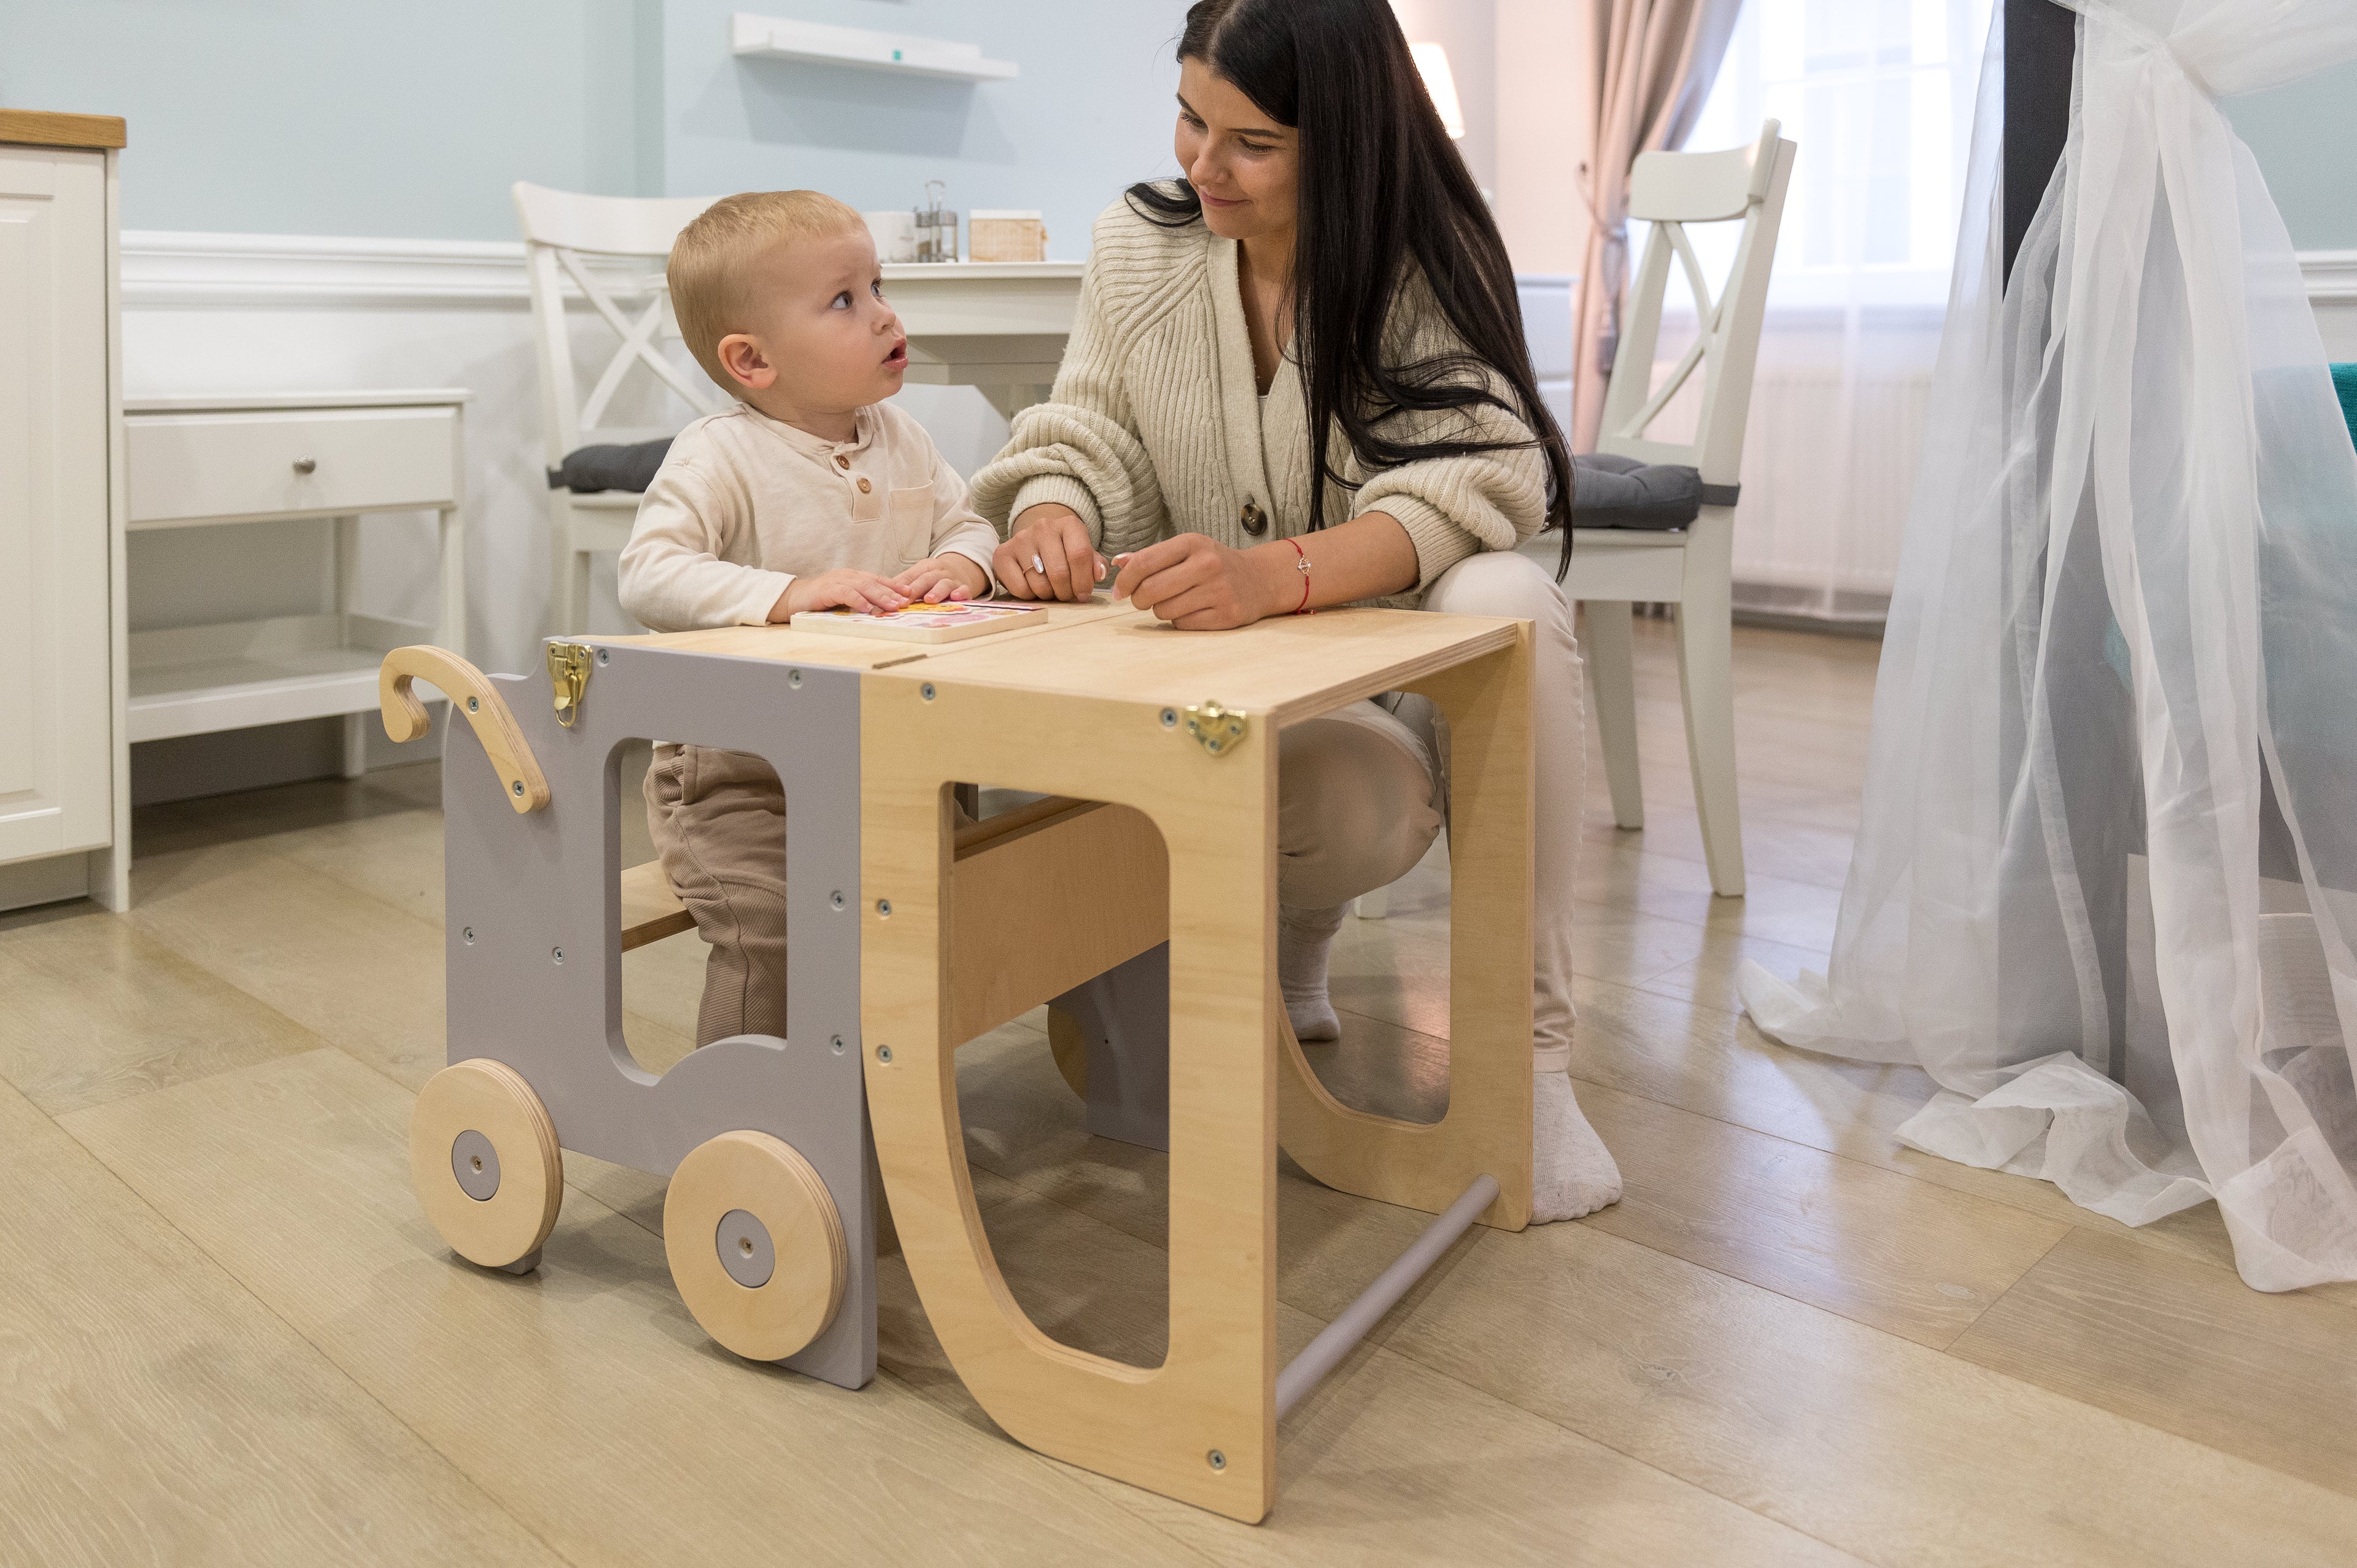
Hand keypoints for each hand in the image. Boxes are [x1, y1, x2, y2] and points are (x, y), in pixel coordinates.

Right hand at [769, 569, 910, 620]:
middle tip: (905, 602)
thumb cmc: (820, 600)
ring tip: (892, 606)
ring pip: (863, 587)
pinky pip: (846, 594)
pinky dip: (858, 600)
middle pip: (874, 582)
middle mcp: (848, 575)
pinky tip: (868, 608)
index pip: (878, 579)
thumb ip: (860, 599)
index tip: (909, 593)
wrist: (793, 598)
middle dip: (892, 592)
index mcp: (853, 576)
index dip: (894, 586)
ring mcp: (837, 580)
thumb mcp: (844, 598)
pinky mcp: (827, 589)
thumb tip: (880, 609)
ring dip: (880, 597)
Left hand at [890, 553, 988, 603]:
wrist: (963, 569)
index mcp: (925, 568)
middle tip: (906, 600)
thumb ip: (904, 582)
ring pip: (944, 584)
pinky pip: (964, 590)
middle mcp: (938, 572)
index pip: (911, 576)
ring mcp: (952, 580)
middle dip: (916, 590)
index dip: (902, 586)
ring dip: (937, 592)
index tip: (892, 596)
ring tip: (929, 600)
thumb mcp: (920, 574)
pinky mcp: (965, 587)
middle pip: (926, 579)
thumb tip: (882, 593)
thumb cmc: (936, 576)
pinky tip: (957, 597)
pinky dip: (961, 593)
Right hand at [996, 503, 1104, 601]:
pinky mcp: (1002, 554)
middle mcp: (1043, 527)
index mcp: (1069, 524)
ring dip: (1048, 595)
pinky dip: (1030, 596)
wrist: (1035, 541)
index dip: (1084, 581)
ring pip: (1040, 584)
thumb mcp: (1083, 554)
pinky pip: (1020, 589)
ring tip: (1051, 590)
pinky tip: (1033, 587)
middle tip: (1066, 595)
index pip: (1079, 555)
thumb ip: (1095, 564)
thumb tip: (1099, 573)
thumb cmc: (1064, 551)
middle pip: (1059, 572)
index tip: (1083, 594)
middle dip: (1066, 592)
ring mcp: (1021, 539)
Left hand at [1112, 533, 1290, 629]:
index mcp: (1193, 543)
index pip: (1145, 563)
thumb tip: (1118, 563)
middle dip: (1139, 599)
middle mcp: (1208, 564)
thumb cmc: (1213, 564)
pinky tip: (1191, 611)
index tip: (1119, 591)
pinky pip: (1182, 625)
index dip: (1125, 580)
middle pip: (1151, 590)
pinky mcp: (1226, 615)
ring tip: (1174, 602)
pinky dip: (1179, 621)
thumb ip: (1151, 556)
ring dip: (1160, 611)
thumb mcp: (1186, 550)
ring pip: (1164, 611)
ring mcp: (1219, 591)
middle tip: (1142, 600)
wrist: (1259, 579)